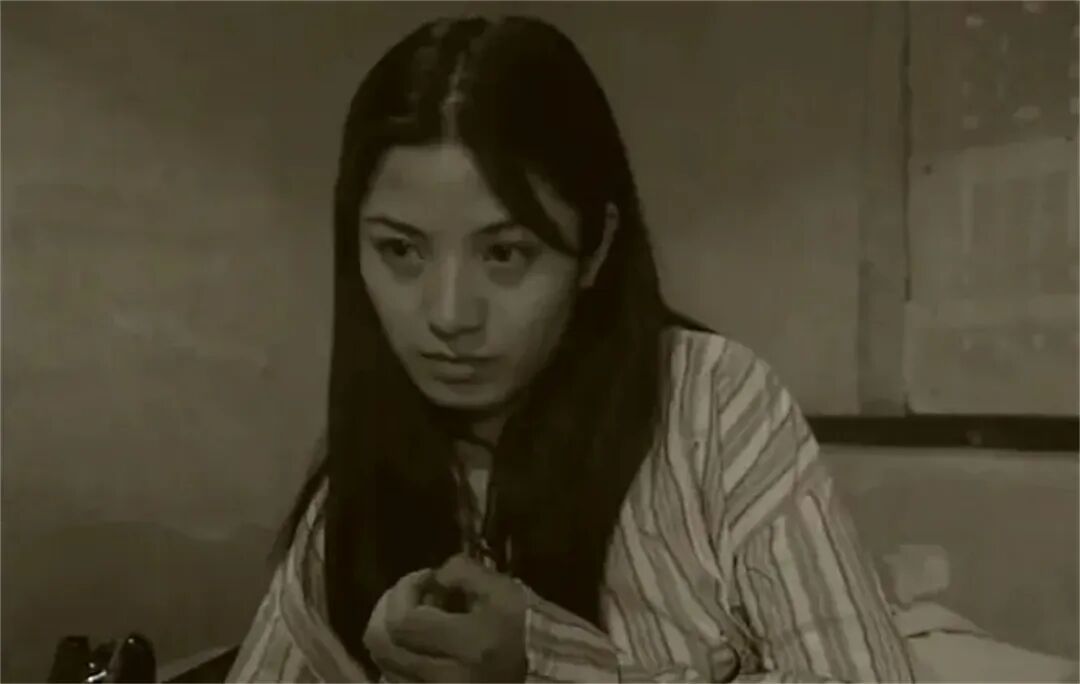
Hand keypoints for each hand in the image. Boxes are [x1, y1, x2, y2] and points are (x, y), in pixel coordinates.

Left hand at [372, 554, 528, 681]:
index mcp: (468, 645)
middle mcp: (447, 679)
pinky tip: (412, 646)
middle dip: (385, 612)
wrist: (547, 673)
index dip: (403, 592)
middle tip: (406, 595)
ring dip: (388, 637)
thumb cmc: (527, 628)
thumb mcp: (503, 590)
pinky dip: (396, 663)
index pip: (404, 622)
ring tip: (410, 619)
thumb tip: (433, 577)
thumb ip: (464, 572)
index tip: (423, 578)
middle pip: (384, 647)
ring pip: (386, 669)